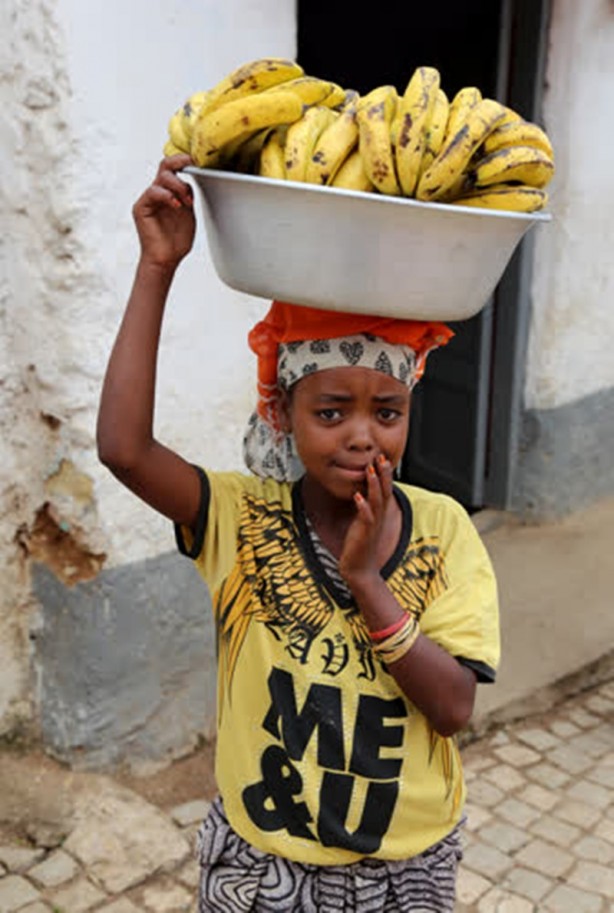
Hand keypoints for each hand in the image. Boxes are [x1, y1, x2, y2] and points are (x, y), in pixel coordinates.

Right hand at [133, 155, 195, 269]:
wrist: (166, 259)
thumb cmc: (176, 240)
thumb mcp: (188, 214)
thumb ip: (188, 196)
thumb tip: (192, 180)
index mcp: (169, 192)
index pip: (173, 169)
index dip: (184, 161)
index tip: (197, 163)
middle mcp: (158, 192)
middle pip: (165, 165)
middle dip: (180, 162)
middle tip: (192, 165)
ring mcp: (149, 199)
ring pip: (162, 177)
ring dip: (179, 185)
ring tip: (186, 201)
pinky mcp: (141, 207)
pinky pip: (153, 191)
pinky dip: (167, 196)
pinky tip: (176, 205)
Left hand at [338, 454, 394, 584]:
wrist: (360, 569)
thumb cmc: (361, 545)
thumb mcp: (365, 522)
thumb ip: (366, 507)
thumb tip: (361, 492)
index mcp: (380, 513)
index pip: (386, 489)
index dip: (385, 474)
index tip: (382, 457)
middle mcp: (379, 517)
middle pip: (385, 492)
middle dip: (383, 474)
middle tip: (381, 457)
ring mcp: (372, 525)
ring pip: (376, 501)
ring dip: (373, 485)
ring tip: (370, 470)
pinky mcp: (364, 534)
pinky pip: (365, 518)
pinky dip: (363, 507)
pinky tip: (358, 497)